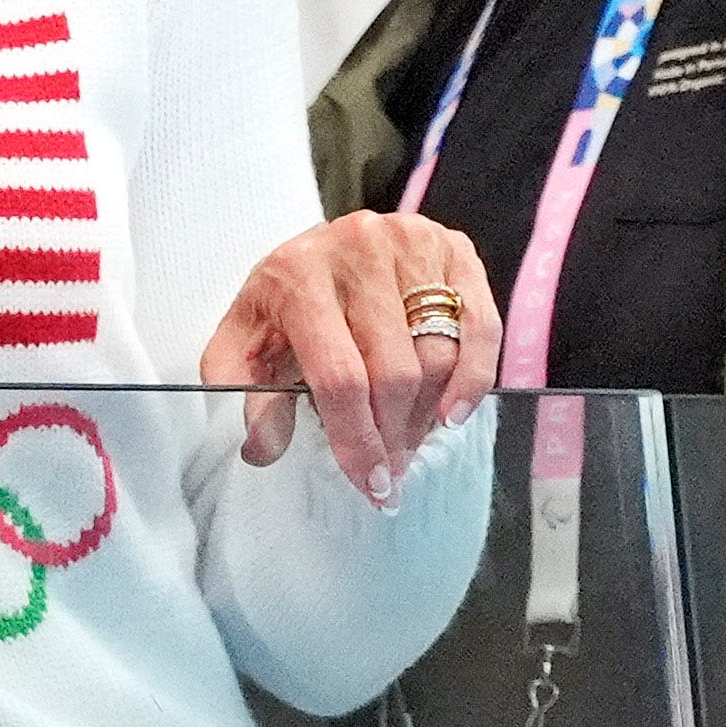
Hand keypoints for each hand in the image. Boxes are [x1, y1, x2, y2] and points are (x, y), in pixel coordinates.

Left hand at [200, 211, 500, 506]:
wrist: (322, 242)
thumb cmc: (286, 299)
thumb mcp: (246, 337)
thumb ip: (244, 391)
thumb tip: (262, 448)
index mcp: (298, 276)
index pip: (339, 375)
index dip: (358, 439)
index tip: (370, 484)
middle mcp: (358, 249)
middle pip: (394, 370)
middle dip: (394, 435)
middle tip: (390, 470)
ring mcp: (411, 243)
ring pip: (438, 353)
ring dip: (427, 414)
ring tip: (409, 438)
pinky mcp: (453, 248)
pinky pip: (480, 326)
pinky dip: (474, 377)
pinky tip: (454, 412)